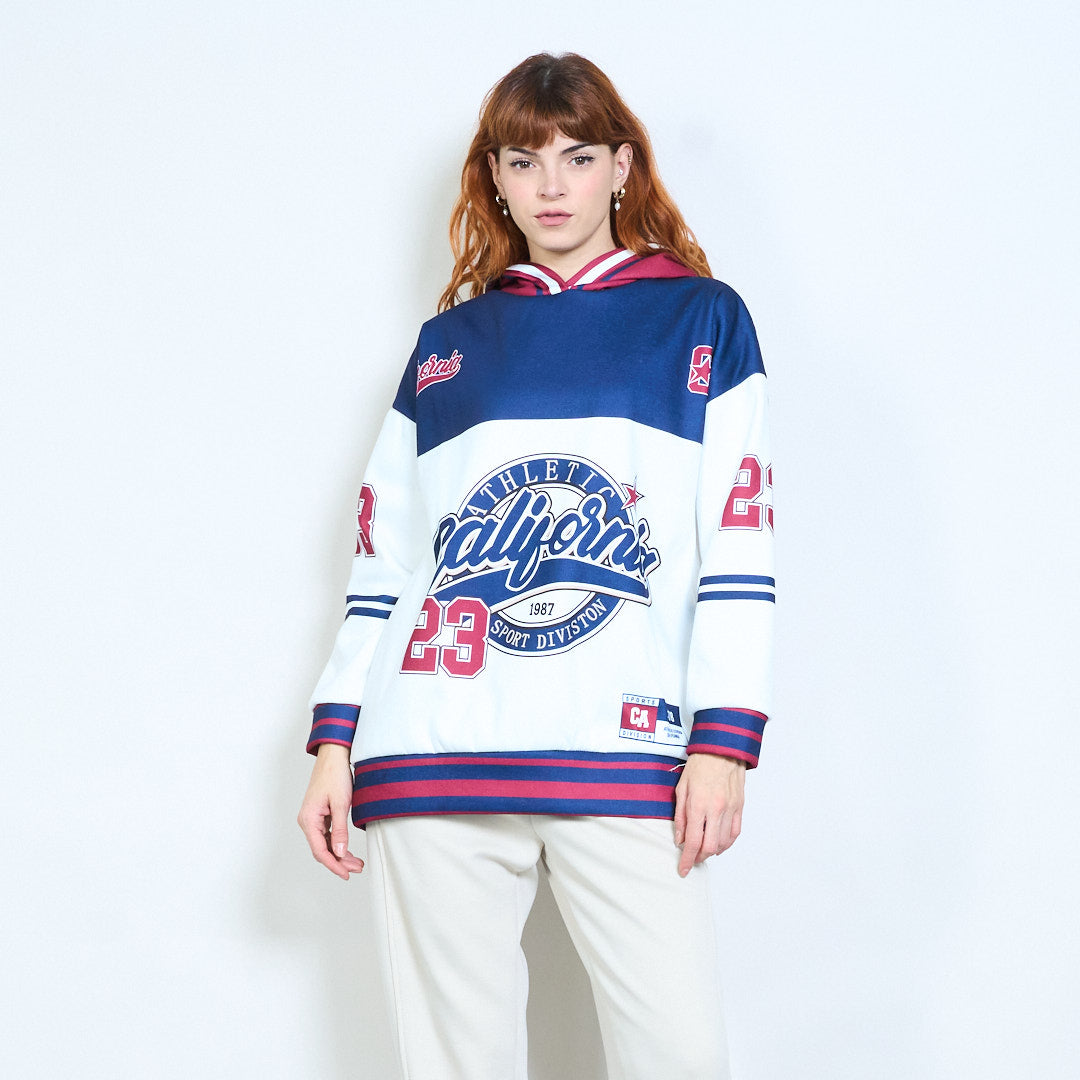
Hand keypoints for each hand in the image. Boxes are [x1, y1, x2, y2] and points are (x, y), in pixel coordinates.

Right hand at [297, 744, 364, 879]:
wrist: (334, 755)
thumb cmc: (335, 775)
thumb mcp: (341, 804)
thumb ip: (340, 829)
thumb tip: (340, 852)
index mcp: (308, 819)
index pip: (320, 851)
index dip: (334, 865)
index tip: (347, 874)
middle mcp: (307, 821)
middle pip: (322, 849)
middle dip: (340, 861)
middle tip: (358, 869)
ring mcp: (313, 818)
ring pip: (325, 843)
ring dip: (340, 853)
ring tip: (357, 862)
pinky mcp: (319, 814)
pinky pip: (327, 834)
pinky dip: (338, 843)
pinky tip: (348, 849)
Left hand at [673, 753, 746, 876]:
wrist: (722, 749)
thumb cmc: (699, 765)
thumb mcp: (681, 788)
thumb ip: (680, 816)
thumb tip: (680, 839)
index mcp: (698, 804)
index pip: (692, 841)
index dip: (687, 859)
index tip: (683, 869)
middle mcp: (716, 809)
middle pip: (710, 847)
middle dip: (699, 858)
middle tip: (692, 859)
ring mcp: (730, 809)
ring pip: (724, 843)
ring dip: (713, 852)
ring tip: (703, 851)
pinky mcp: (740, 807)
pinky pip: (735, 833)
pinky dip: (727, 843)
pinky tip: (719, 844)